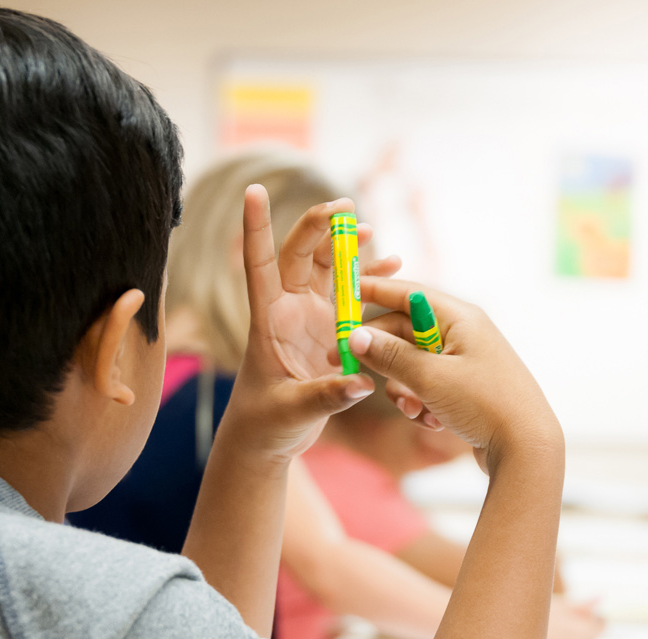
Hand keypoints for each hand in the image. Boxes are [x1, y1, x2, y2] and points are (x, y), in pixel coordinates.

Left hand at [223, 185, 398, 459]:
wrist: (266, 440)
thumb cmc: (265, 425)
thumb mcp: (293, 412)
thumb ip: (327, 396)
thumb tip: (361, 382)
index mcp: (268, 320)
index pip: (259, 264)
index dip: (256, 227)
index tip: (254, 190)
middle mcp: (288, 311)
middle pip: (300, 256)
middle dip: (320, 227)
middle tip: (346, 207)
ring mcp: (309, 318)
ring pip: (328, 270)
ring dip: (347, 248)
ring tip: (369, 229)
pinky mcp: (330, 332)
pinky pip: (352, 297)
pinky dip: (371, 280)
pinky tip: (393, 265)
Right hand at [349, 278, 561, 471]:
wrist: (526, 449)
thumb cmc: (484, 404)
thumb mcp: (430, 378)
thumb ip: (389, 355)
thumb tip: (355, 335)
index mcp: (460, 317)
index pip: (408, 293)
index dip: (373, 293)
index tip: (342, 298)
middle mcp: (464, 334)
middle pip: (405, 331)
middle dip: (380, 354)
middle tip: (344, 365)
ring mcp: (466, 361)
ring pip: (413, 364)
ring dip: (403, 388)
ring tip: (411, 410)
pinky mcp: (467, 389)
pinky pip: (429, 386)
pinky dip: (422, 402)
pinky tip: (430, 422)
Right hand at [542, 599, 604, 638]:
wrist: (510, 634)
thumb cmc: (536, 615)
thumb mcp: (560, 604)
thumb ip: (583, 604)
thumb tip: (601, 597)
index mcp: (584, 631)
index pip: (601, 626)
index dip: (592, 617)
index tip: (582, 613)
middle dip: (580, 630)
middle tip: (562, 620)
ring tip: (549, 631)